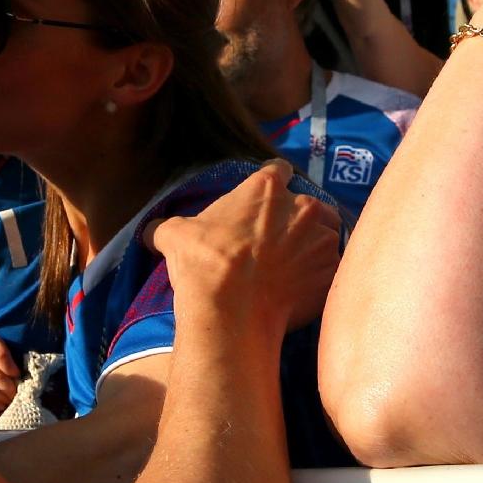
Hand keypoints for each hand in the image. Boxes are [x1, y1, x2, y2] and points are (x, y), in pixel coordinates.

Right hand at [148, 161, 342, 333]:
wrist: (230, 311)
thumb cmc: (204, 263)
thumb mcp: (174, 235)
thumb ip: (168, 226)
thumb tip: (152, 232)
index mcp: (267, 188)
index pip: (278, 171)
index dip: (270, 185)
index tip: (263, 202)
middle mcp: (304, 207)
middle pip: (309, 205)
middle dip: (296, 221)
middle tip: (276, 243)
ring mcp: (322, 241)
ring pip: (325, 237)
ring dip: (312, 248)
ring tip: (292, 269)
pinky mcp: (331, 275)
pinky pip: (329, 272)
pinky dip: (318, 280)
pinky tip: (300, 292)